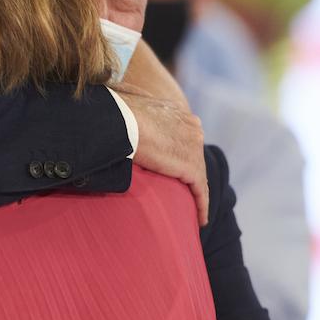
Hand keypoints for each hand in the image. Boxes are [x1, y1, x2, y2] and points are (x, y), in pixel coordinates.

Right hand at [115, 86, 209, 225]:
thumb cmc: (118, 109)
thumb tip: (121, 101)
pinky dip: (201, 206)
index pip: (186, 139)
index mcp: (180, 114)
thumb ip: (133, 102)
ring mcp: (194, 148)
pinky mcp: (191, 167)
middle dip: (191, 174)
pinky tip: (200, 219)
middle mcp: (193, 129)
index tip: (177, 168)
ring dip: (197, 194)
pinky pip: (200, 191)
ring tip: (195, 212)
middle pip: (195, 157)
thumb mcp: (128, 100)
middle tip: (186, 193)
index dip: (182, 154)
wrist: (122, 120)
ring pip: (199, 176)